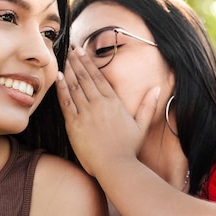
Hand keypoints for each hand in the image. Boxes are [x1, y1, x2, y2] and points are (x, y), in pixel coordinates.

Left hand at [55, 47, 159, 175]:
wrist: (116, 166)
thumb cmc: (128, 148)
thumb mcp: (142, 125)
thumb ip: (148, 106)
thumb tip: (156, 89)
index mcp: (114, 102)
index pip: (98, 77)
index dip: (88, 63)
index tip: (82, 52)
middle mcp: (99, 104)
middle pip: (85, 78)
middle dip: (77, 62)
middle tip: (70, 50)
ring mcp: (86, 113)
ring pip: (75, 87)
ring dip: (69, 71)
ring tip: (64, 60)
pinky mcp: (75, 124)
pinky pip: (66, 102)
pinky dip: (62, 89)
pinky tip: (58, 78)